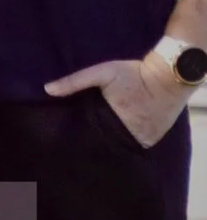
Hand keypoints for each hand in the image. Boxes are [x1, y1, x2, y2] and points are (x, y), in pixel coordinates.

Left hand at [46, 55, 190, 147]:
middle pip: (106, 144)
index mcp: (114, 120)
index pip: (91, 137)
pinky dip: (127, 143)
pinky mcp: (154, 139)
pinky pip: (136, 145)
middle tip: (81, 140)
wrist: (170, 77)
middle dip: (95, 141)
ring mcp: (144, 138)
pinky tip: (118, 138)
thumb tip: (47, 89)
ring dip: (112, 143)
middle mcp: (130, 134)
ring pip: (121, 147)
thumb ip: (75, 82)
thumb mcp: (102, 73)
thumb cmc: (134, 74)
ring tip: (98, 140)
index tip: (69, 139)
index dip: (80, 138)